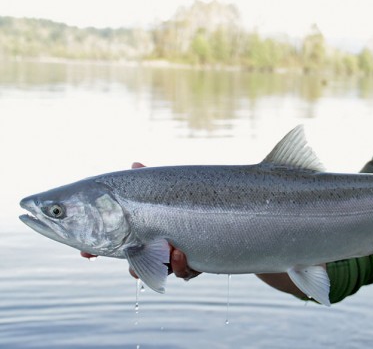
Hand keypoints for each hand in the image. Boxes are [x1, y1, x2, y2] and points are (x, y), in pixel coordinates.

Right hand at [81, 162, 200, 280]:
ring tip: (167, 249)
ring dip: (161, 264)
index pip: (118, 245)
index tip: (86, 254)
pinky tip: (181, 252)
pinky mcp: (195, 263)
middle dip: (133, 267)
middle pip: (138, 266)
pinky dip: (182, 265)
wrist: (219, 210)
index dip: (100, 251)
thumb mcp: (165, 191)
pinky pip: (186, 273)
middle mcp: (158, 249)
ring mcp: (176, 259)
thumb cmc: (185, 201)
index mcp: (145, 233)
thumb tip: (135, 165)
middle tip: (131, 264)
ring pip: (162, 271)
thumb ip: (150, 180)